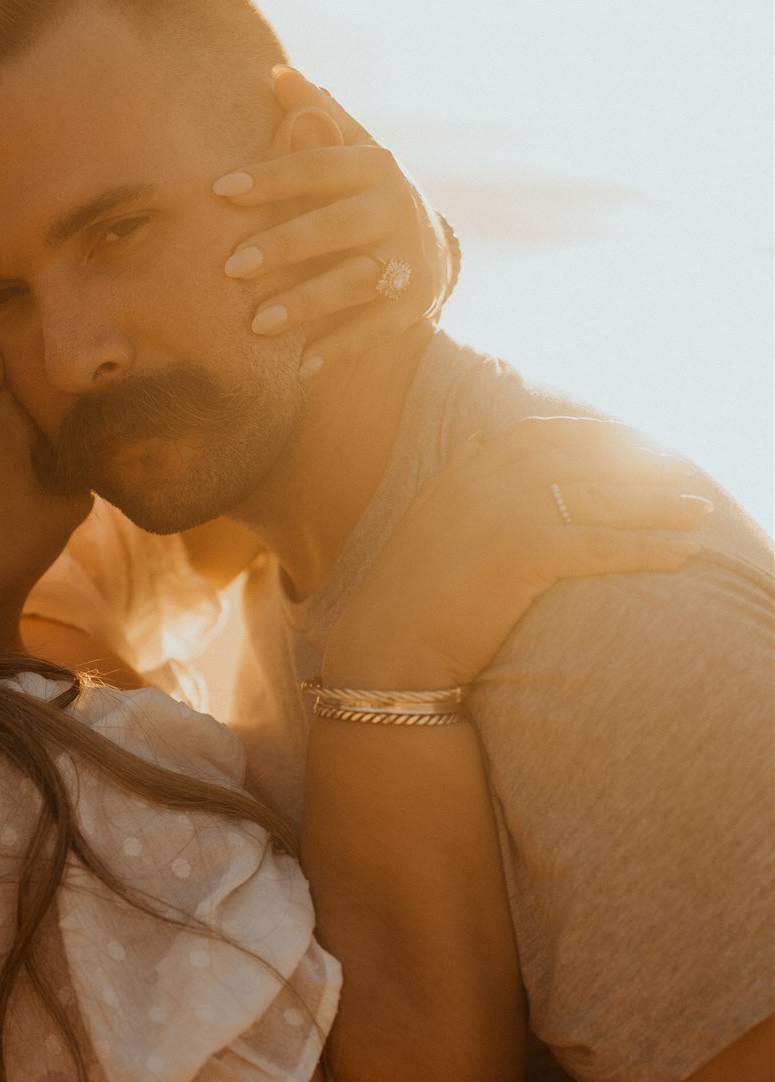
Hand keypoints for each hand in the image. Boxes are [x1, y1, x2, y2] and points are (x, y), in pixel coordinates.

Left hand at [215, 67, 454, 373]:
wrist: (433, 249)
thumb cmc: (365, 194)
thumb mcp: (351, 152)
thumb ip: (316, 117)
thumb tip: (277, 73)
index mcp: (373, 166)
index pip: (315, 168)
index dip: (270, 177)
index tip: (220, 191)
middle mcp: (395, 209)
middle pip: (333, 227)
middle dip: (283, 246)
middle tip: (231, 266)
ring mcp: (407, 259)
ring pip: (353, 281)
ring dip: (306, 304)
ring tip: (257, 324)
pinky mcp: (412, 306)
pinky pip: (372, 330)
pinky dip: (338, 349)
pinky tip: (300, 368)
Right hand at [323, 417, 711, 690]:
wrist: (384, 648)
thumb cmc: (407, 603)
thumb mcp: (431, 528)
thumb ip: (465, 493)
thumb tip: (493, 465)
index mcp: (463, 467)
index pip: (544, 433)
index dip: (596, 436)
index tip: (632, 445)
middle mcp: (486, 477)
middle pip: (584, 458)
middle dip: (640, 462)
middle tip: (680, 473)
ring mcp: (506, 510)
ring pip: (603, 499)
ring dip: (658, 504)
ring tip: (697, 513)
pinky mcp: (525, 553)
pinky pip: (602, 545)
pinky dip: (647, 549)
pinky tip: (680, 556)